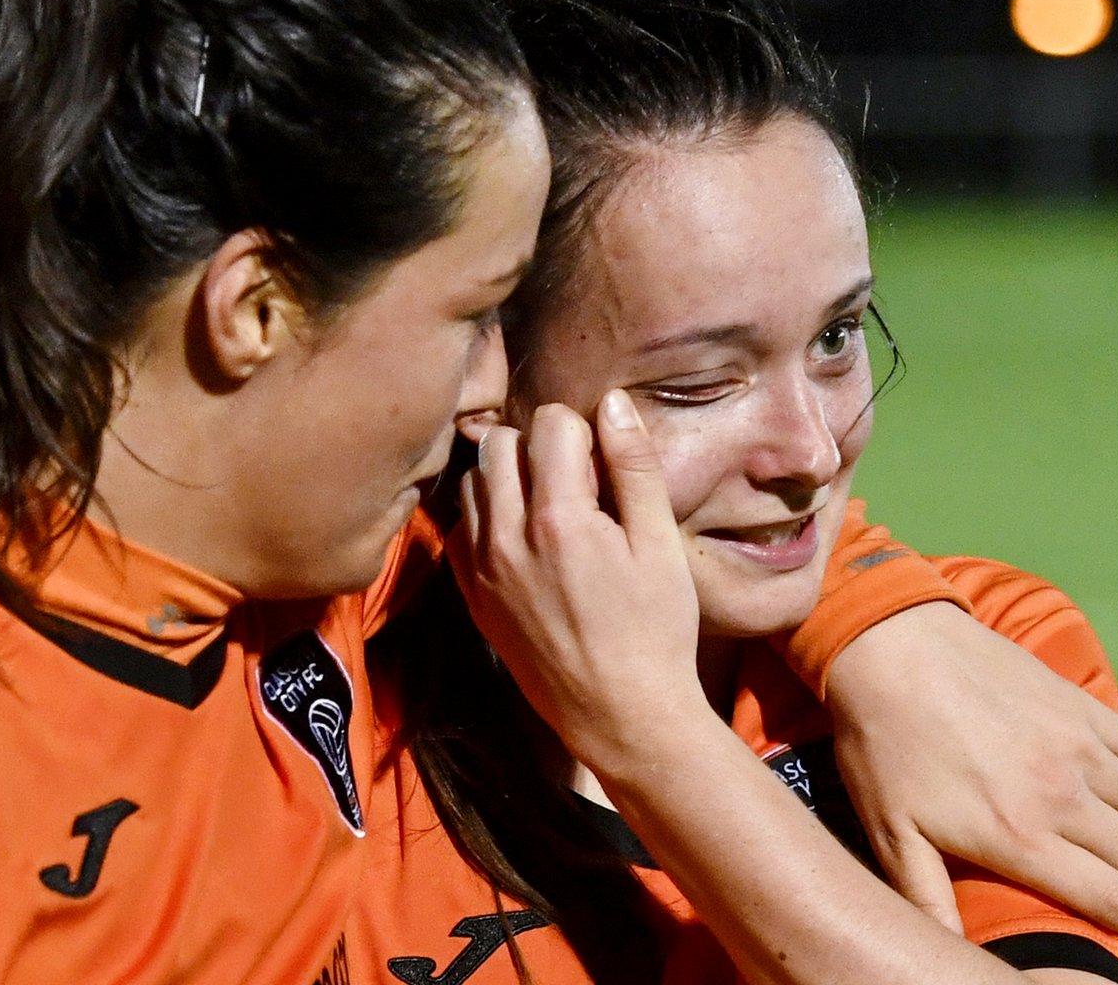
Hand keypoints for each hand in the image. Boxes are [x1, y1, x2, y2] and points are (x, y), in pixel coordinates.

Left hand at [451, 393, 705, 765]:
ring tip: (548, 507)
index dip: (581, 431)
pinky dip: (484, 517)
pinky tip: (521, 538)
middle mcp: (506, 536)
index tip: (602, 464)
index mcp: (559, 518)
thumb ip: (634, 467)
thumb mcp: (659, 545)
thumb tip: (613, 402)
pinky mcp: (470, 595)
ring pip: (471, 481)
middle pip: (499, 442)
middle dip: (537, 446)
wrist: (620, 715)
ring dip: (505, 477)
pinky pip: (457, 527)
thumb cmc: (655, 630)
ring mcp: (480, 568)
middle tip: (574, 481)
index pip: (548, 424)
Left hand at [823, 601, 1117, 963]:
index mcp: (1021, 835)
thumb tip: (946, 957)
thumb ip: (927, 900)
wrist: (889, 646)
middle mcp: (1063, 793)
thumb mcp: (891, 831)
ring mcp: (1077, 744)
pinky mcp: (1078, 704)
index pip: (1111, 900)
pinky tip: (1113, 790)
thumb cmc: (883, 744)